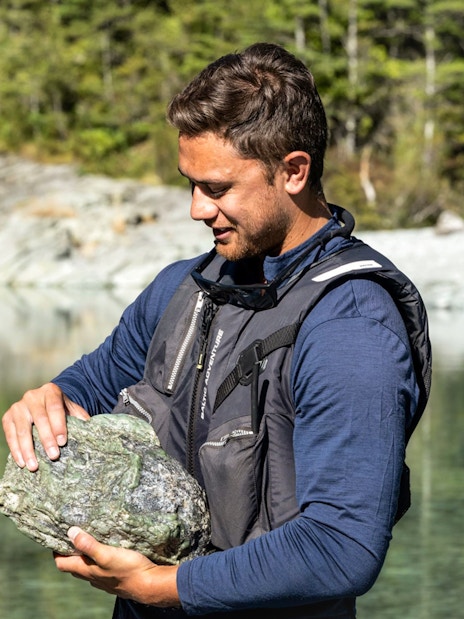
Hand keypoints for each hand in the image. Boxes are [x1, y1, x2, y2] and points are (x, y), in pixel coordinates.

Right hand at [2, 382, 89, 470]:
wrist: (44, 401)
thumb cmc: (61, 409)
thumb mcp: (72, 409)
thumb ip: (81, 418)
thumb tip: (93, 433)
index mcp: (51, 391)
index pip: (55, 408)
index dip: (58, 425)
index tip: (63, 442)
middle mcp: (32, 396)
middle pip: (40, 419)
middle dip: (46, 439)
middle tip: (54, 456)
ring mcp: (18, 406)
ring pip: (23, 429)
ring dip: (28, 449)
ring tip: (34, 466)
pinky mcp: (8, 417)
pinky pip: (10, 435)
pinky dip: (16, 450)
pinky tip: (22, 462)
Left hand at [55, 527, 179, 606]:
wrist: (150, 584)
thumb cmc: (128, 569)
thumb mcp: (107, 554)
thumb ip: (89, 545)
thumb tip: (70, 532)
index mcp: (87, 571)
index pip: (62, 564)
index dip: (56, 552)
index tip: (57, 537)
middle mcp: (92, 577)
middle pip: (74, 566)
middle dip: (70, 552)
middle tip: (73, 534)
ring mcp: (103, 579)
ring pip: (88, 567)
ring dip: (85, 555)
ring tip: (90, 538)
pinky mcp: (115, 578)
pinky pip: (101, 568)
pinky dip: (98, 559)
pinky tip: (108, 550)